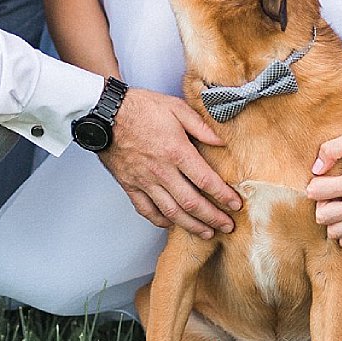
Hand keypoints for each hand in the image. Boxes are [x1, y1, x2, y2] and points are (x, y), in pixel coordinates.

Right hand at [99, 87, 239, 237]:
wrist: (105, 113)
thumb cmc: (141, 108)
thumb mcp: (177, 108)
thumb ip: (201, 126)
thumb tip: (222, 141)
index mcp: (176, 152)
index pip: (206, 181)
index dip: (224, 196)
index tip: (236, 205)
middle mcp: (161, 171)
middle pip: (191, 203)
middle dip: (213, 218)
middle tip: (228, 227)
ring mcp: (144, 181)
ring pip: (171, 212)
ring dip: (191, 226)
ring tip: (207, 233)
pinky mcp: (129, 185)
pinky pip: (146, 210)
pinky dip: (160, 221)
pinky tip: (172, 224)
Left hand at [305, 129, 341, 246]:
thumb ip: (330, 150)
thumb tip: (316, 169)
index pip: (317, 193)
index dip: (314, 185)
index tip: (322, 180)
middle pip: (322, 217)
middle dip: (321, 205)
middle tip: (330, 194)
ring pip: (332, 232)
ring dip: (332, 219)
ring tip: (340, 204)